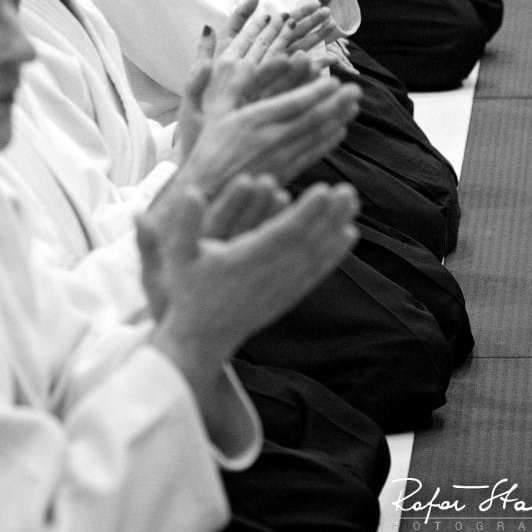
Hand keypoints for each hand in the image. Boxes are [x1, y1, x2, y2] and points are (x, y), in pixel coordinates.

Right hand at [141, 178, 359, 361]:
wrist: (201, 341)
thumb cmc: (188, 294)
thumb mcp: (178, 258)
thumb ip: (184, 224)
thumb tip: (189, 190)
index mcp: (246, 263)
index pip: (284, 234)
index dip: (306, 212)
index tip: (324, 189)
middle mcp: (270, 277)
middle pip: (308, 243)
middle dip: (330, 216)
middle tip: (348, 191)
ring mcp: (282, 289)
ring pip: (316, 256)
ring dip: (336, 229)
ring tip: (353, 206)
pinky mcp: (286, 297)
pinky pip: (315, 271)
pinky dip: (333, 252)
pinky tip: (347, 237)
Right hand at [169, 62, 361, 197]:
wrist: (207, 188)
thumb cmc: (206, 145)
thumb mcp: (214, 110)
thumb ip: (231, 81)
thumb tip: (235, 50)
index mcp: (254, 119)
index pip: (293, 103)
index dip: (316, 92)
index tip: (335, 81)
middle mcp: (271, 138)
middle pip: (311, 118)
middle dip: (336, 103)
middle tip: (356, 90)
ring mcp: (280, 157)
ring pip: (315, 136)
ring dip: (337, 119)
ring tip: (354, 106)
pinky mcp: (284, 172)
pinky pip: (311, 154)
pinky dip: (327, 142)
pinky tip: (339, 131)